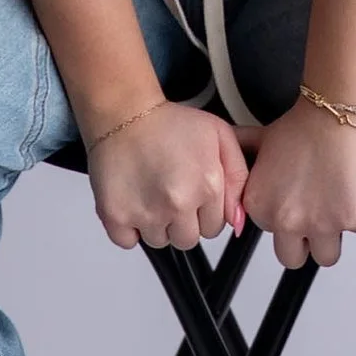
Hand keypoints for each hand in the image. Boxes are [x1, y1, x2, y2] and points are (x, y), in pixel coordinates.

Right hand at [85, 101, 248, 249]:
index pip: (214, 227)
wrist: (125, 114)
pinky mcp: (116, 215)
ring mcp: (146, 213)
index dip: (203, 211)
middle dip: (182, 222)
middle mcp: (178, 204)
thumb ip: (238, 178)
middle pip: (188, 240)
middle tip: (171, 193)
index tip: (192, 194)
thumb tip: (238, 221)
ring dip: (156, 225)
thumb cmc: (169, 123)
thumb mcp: (220, 136)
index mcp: (207, 186)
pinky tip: (133, 203)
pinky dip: (129, 229)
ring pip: (160, 241)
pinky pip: (128, 241)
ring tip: (151, 193)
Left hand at [241, 99, 355, 269]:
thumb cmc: (304, 124)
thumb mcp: (259, 141)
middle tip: (316, 214)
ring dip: (332, 235)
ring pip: (326, 256)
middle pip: (292, 258)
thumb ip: (240, 160)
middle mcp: (285, 219)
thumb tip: (226, 166)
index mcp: (259, 206)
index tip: (296, 203)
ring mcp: (319, 223)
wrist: (336, 112)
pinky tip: (352, 186)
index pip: (269, 235)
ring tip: (335, 205)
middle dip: (305, 241)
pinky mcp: (350, 219)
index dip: (286, 219)